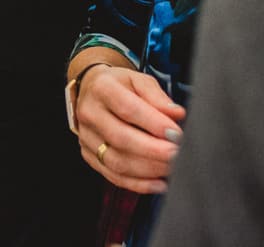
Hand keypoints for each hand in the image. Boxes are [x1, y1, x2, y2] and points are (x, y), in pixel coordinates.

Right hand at [73, 65, 185, 195]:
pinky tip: (159, 183)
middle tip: (178, 155)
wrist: (92, 90)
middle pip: (120, 138)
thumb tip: (177, 114)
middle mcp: (89, 112)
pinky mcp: (88, 155)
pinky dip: (138, 184)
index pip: (127, 109)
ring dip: (148, 169)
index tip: (176, 134)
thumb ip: (158, 97)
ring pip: (116, 161)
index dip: (154, 124)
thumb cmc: (120, 86)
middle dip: (153, 151)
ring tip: (172, 169)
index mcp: (102, 88)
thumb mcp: (139, 80)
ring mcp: (86, 136)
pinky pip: (113, 175)